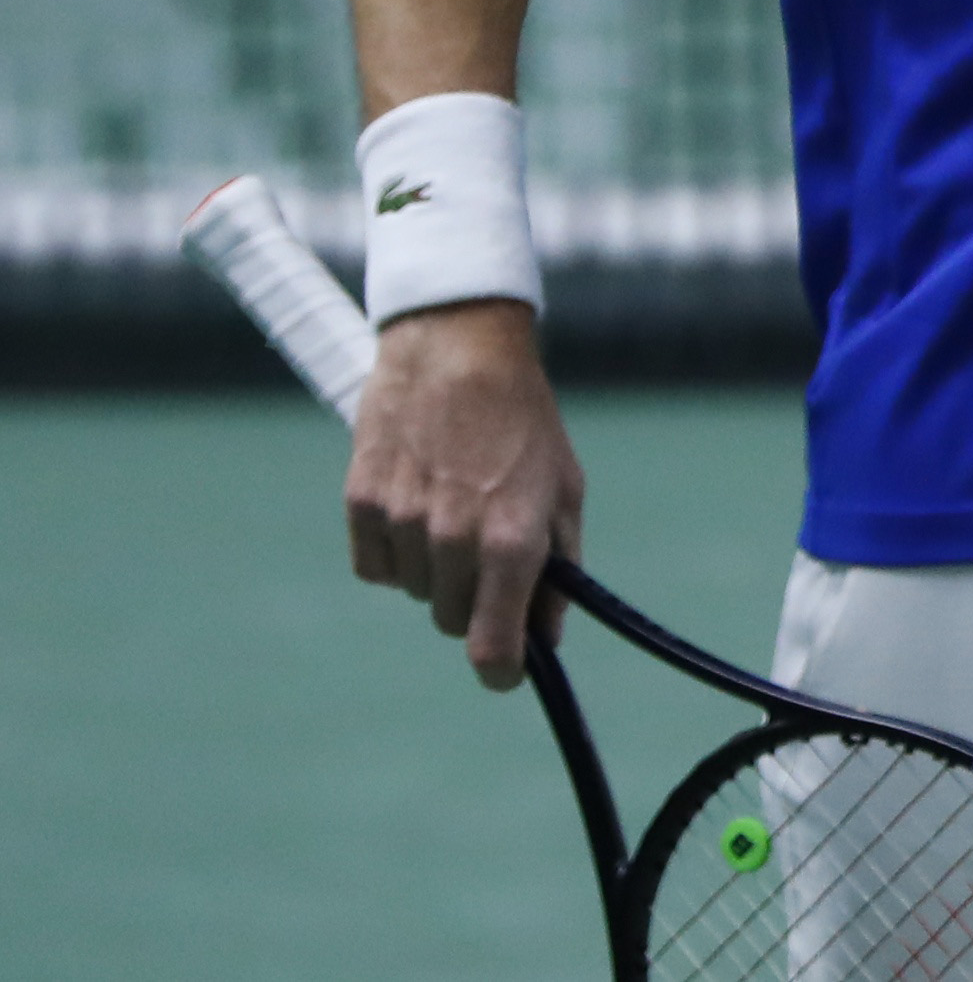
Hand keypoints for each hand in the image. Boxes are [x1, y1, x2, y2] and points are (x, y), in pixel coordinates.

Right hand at [345, 299, 584, 691]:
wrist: (458, 349)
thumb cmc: (524, 422)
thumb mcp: (565, 491)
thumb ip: (560, 570)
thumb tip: (546, 638)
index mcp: (511, 540)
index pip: (492, 646)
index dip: (502, 670)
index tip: (507, 671)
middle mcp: (453, 539)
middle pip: (452, 621)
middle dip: (474, 601)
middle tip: (488, 552)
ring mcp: (402, 522)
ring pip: (415, 591)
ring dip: (435, 569)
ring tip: (454, 507)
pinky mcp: (361, 503)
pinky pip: (376, 566)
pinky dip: (395, 550)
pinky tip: (415, 503)